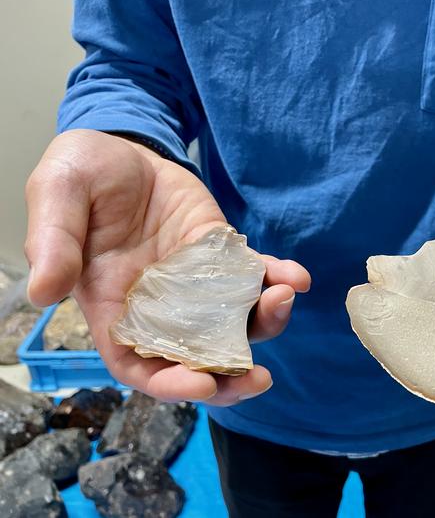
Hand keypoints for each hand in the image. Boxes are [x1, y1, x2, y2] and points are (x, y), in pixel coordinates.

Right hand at [25, 130, 310, 404]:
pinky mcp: (222, 254)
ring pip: (234, 321)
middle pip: (197, 358)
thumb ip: (54, 242)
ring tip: (282, 299)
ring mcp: (197, 282)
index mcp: (114, 308)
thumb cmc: (80, 174)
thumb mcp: (56, 196)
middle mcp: (160, 306)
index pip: (140, 364)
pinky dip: (276, 277)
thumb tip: (43, 292)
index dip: (169, 383)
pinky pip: (253, 275)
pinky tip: (294, 275)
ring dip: (263, 321)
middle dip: (230, 375)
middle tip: (259, 378)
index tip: (203, 384)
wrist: (122, 146)